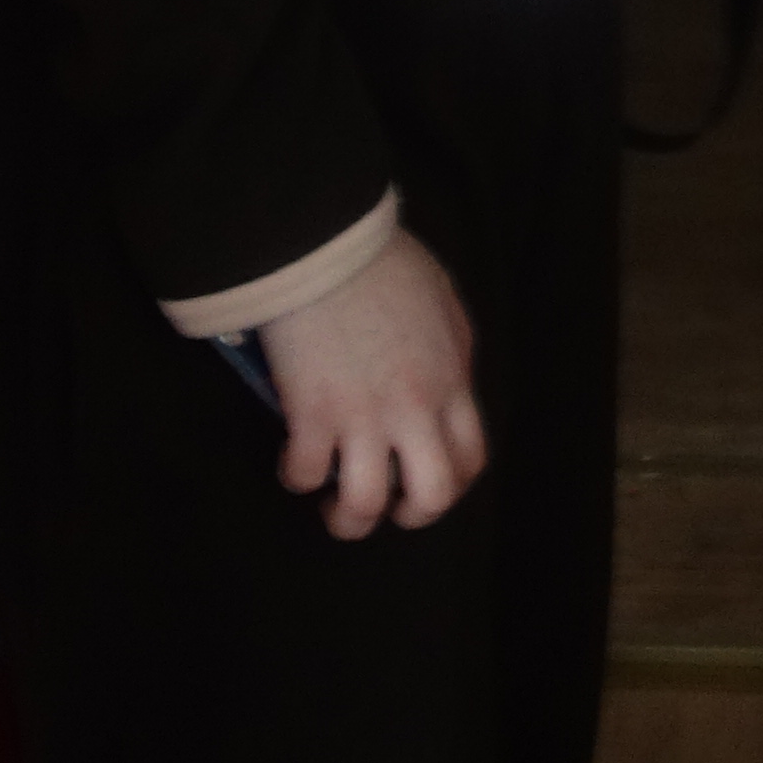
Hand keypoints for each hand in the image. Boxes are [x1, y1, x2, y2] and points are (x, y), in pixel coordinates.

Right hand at [250, 223, 485, 537]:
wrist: (328, 245)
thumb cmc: (383, 260)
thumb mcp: (442, 302)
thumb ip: (450, 348)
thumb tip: (442, 377)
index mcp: (451, 381)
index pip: (470, 458)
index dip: (450, 484)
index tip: (425, 483)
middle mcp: (415, 410)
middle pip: (431, 495)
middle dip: (410, 516)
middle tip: (386, 506)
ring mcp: (363, 416)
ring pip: (364, 503)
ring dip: (348, 518)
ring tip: (331, 505)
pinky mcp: (312, 414)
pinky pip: (304, 473)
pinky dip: (296, 476)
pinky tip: (292, 461)